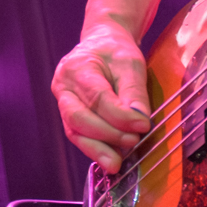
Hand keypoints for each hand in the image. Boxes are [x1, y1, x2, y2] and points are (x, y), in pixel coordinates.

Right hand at [51, 22, 153, 172]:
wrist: (101, 43)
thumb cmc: (115, 52)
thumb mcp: (130, 64)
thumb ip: (134, 93)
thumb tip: (140, 122)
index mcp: (76, 68)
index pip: (97, 97)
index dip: (120, 116)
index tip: (143, 125)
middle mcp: (63, 87)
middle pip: (78, 117)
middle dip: (107, 134)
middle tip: (133, 141)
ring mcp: (62, 102)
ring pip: (74, 131)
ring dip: (97, 149)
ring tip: (117, 163)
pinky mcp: (69, 115)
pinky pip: (78, 135)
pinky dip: (94, 148)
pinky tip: (110, 158)